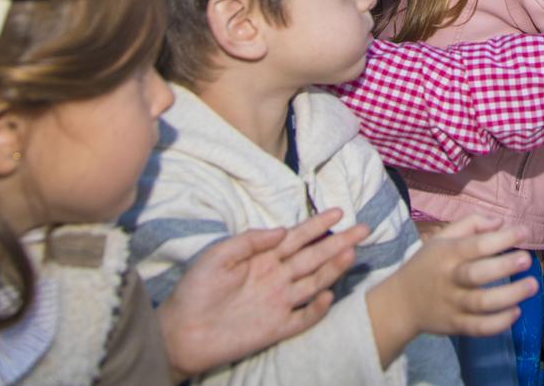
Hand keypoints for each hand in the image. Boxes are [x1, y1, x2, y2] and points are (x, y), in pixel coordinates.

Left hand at [158, 208, 367, 377]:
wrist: (180, 333)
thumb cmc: (195, 290)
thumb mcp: (217, 256)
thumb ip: (249, 241)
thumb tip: (282, 230)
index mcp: (264, 258)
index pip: (297, 237)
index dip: (317, 224)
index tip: (338, 210)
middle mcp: (277, 278)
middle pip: (314, 257)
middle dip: (338, 242)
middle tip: (363, 228)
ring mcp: (279, 303)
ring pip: (314, 282)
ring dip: (333, 269)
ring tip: (351, 254)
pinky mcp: (276, 328)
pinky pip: (303, 318)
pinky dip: (317, 309)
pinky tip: (328, 296)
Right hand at [374, 215, 536, 342]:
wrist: (400, 304)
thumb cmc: (426, 265)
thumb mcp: (440, 239)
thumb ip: (470, 224)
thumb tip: (500, 222)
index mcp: (447, 254)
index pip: (476, 245)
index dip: (502, 238)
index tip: (524, 232)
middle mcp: (450, 279)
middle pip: (478, 274)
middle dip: (505, 266)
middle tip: (527, 260)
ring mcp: (453, 305)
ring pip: (482, 303)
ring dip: (510, 295)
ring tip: (532, 285)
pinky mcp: (456, 326)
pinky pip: (479, 327)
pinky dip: (499, 323)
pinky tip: (516, 312)